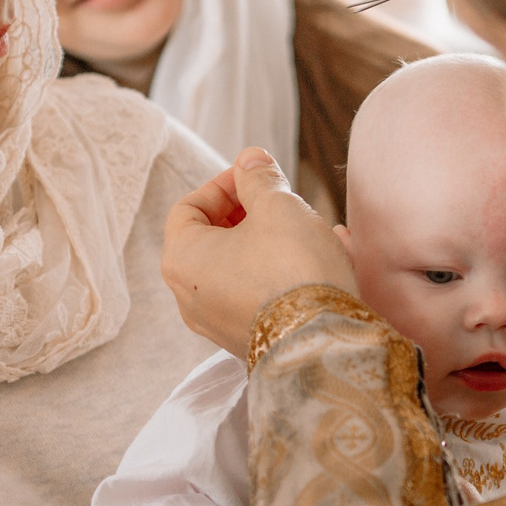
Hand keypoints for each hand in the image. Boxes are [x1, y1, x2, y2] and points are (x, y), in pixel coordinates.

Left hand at [162, 149, 355, 357]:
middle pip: (212, 239)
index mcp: (182, 260)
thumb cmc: (293, 269)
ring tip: (309, 229)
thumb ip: (259, 178)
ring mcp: (217, 324)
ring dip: (270, 243)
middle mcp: (189, 297)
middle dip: (249, 214)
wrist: (323, 344)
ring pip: (239, 268)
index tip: (257, 176)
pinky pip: (258, 296)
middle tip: (282, 201)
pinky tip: (320, 260)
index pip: (189, 207)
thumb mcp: (277, 206)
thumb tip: (250, 160)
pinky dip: (280, 274)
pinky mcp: (247, 341)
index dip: (224, 184)